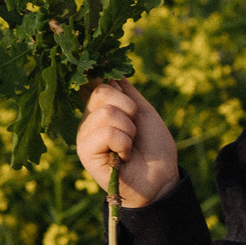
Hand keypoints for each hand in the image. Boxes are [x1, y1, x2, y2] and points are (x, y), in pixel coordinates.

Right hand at [75, 80, 178, 207]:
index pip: (97, 81)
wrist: (161, 176)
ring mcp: (84, 137)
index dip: (112, 84)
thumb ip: (125, 91)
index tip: (128, 101)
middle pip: (102, 92)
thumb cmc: (153, 145)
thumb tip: (109, 68)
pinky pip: (108, 132)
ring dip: (129, 129)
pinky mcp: (85, 153)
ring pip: (107, 113)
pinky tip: (124, 156)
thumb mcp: (142, 110)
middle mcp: (87, 120)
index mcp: (98, 108)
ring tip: (130, 145)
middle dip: (129, 109)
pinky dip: (125, 143)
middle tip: (134, 130)